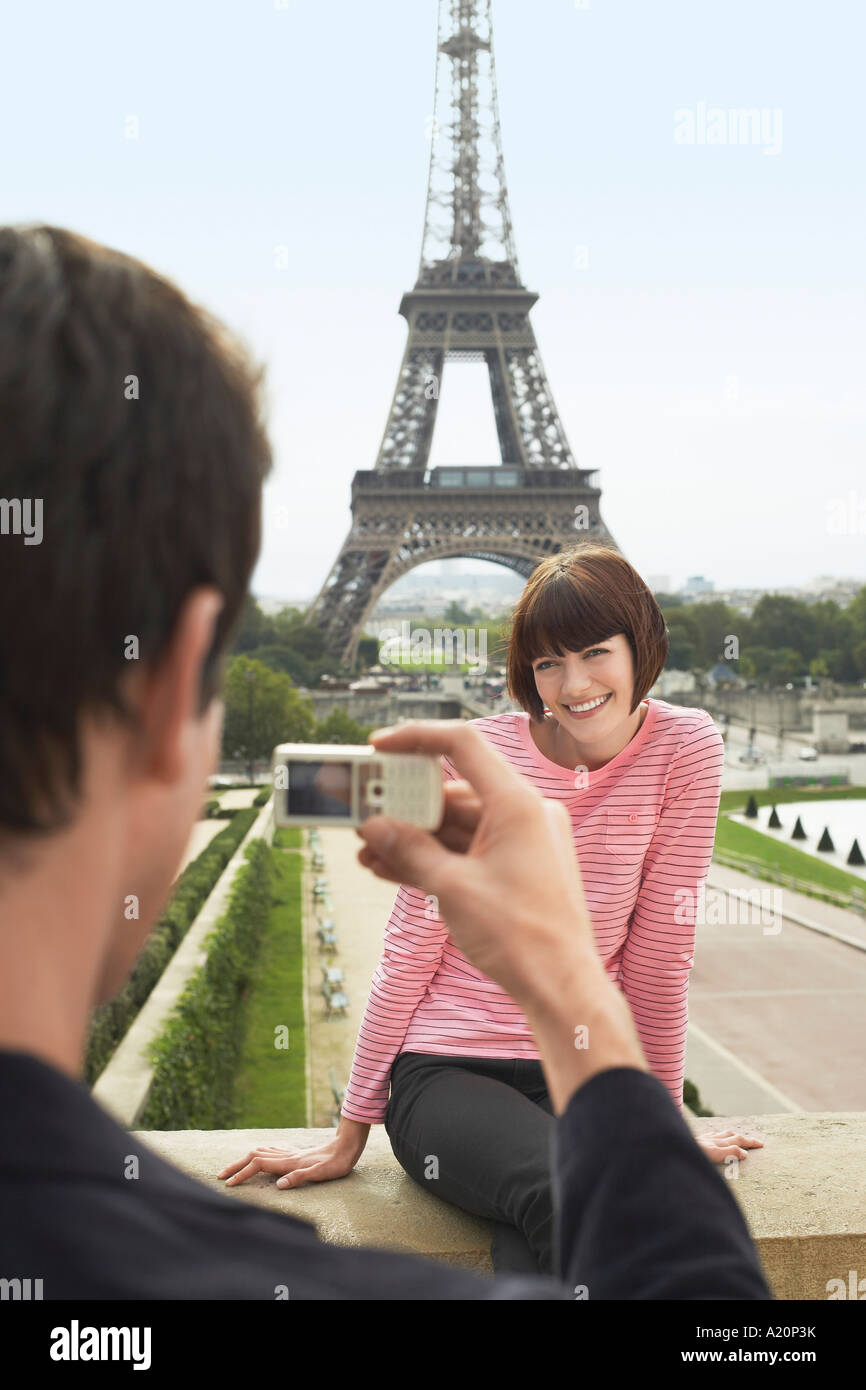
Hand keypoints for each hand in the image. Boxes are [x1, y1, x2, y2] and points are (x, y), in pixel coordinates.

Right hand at [217, 1135, 360, 1189]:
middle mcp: (287, 1155)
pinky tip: (259, 1157)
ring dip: (244, 1160)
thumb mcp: (323, 1174)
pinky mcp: (296, 1153)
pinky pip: (271, 1151)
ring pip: (260, 1152)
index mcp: (290, 1162)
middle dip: (236, 1166)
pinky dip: (258, 1155)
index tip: (228, 1185)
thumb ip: (300, 1178)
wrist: (348, 1146)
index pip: (258, 1165)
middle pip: (253, 1156)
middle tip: (220, 1176)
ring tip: (233, 1168)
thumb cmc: (337, 1163)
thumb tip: (278, 1185)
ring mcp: (290, 1153)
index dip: (242, 1174)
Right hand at [356, 719, 646, 1115]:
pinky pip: (467, 850)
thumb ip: (409, 851)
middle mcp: (524, 813)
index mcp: (517, 803)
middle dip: (403, 804)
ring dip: (412, 836)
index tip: (377, 746)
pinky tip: (388, 867)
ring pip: (456, 825)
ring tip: (366, 849)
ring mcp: (522, 841)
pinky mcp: (516, 867)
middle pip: (453, 790)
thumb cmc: (520, 936)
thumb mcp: (452, 888)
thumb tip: (373, 827)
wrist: (561, 986)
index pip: (461, 744)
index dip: (415, 738)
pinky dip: (433, 856)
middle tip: (362, 809)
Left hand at [696, 1129, 763, 1163]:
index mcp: (717, 1143)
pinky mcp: (696, 1141)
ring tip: (739, 1137)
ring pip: (721, 1134)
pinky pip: (711, 1136)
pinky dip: (718, 1136)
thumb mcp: (713, 1154)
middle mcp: (711, 1139)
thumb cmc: (692, 1153)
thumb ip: (729, 1152)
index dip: (749, 1143)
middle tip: (757, 1142)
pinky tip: (716, 1138)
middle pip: (732, 1136)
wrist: (672, 1147)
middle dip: (745, 1139)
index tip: (761, 1145)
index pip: (738, 1141)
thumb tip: (745, 1153)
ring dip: (732, 1135)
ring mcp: (703, 1139)